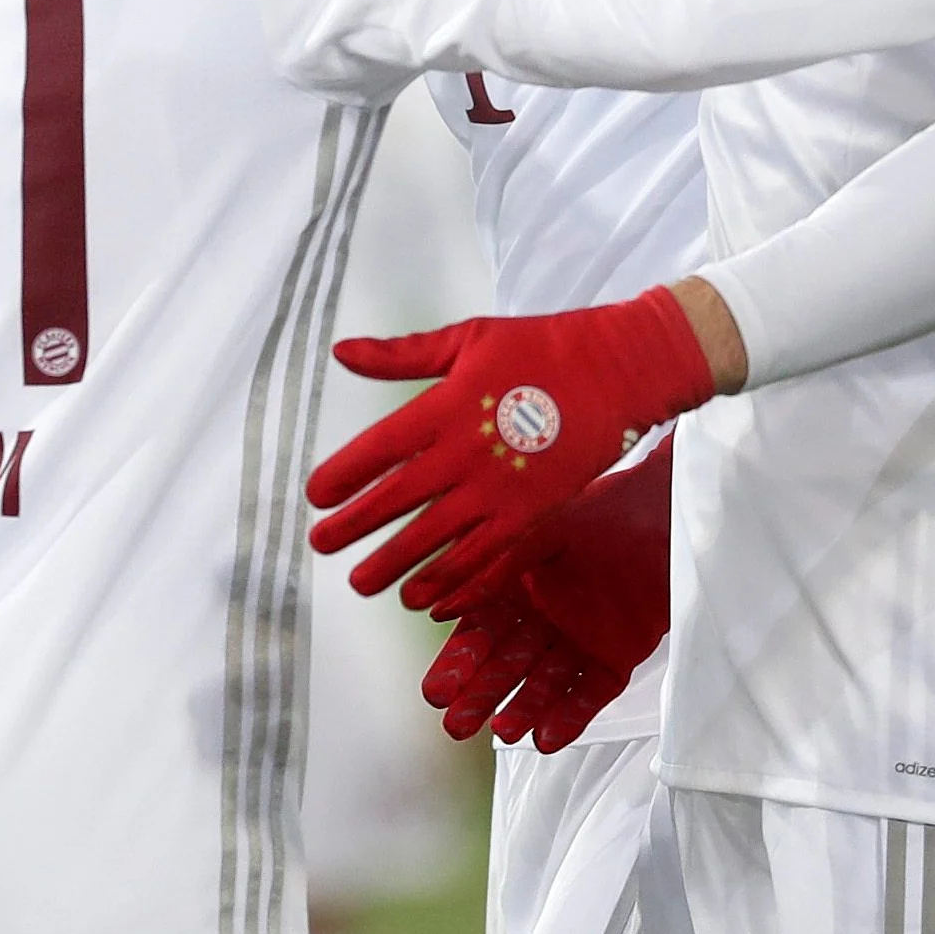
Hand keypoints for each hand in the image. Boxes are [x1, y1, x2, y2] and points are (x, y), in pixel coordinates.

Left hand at [306, 288, 715, 611]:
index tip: (315, 495)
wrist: (619, 371)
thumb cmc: (539, 347)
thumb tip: (341, 351)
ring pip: (437, 537)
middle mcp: (468, 453)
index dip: (344, 474)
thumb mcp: (466, 338)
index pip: (381, 448)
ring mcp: (501, 488)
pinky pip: (484, 554)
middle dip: (356, 526)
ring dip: (396, 563)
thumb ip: (402, 354)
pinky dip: (451, 578)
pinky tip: (423, 595)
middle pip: (400, 500)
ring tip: (363, 583)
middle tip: (320, 546)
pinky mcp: (532, 512)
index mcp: (447, 407)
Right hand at [421, 442, 670, 752]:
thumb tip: (438, 608)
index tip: (436, 691)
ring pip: (543, 685)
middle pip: (504, 666)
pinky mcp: (617, 657)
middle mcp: (543, 618)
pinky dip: (570, 717)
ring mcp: (580, 640)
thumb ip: (491, 573)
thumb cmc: (599, 510)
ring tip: (503, 733)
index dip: (457, 664)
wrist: (665, 513)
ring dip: (521, 710)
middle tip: (456, 726)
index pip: (477, 634)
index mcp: (516, 587)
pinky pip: (589, 693)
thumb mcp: (535, 536)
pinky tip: (546, 738)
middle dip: (480, 696)